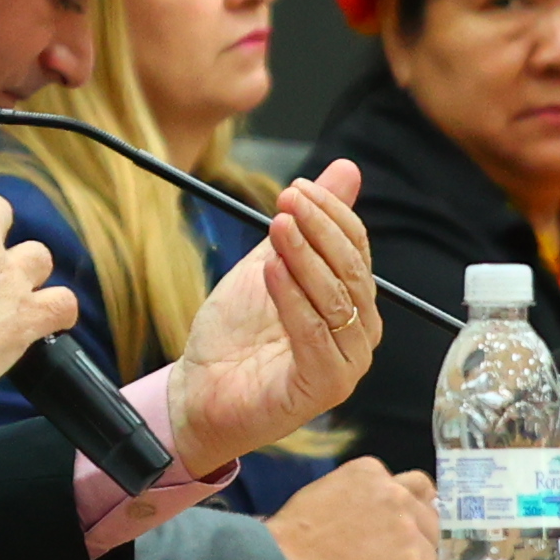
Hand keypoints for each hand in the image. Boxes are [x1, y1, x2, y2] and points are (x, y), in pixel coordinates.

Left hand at [165, 160, 380, 475]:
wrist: (200, 391)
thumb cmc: (236, 334)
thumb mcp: (269, 262)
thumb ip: (306, 223)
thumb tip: (347, 169)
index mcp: (352, 303)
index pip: (357, 249)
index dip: (331, 213)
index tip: (297, 186)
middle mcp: (359, 334)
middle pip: (351, 271)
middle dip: (319, 230)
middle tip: (287, 201)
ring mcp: (346, 364)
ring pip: (337, 300)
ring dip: (305, 257)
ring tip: (277, 226)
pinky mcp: (324, 387)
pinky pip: (316, 336)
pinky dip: (294, 298)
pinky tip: (271, 270)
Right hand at [264, 457, 439, 559]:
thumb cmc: (290, 540)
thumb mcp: (324, 494)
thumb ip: (363, 497)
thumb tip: (382, 516)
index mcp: (372, 475)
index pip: (418, 487)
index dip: (415, 511)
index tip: (412, 525)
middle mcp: (397, 500)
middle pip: (430, 525)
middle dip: (416, 544)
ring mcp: (408, 539)